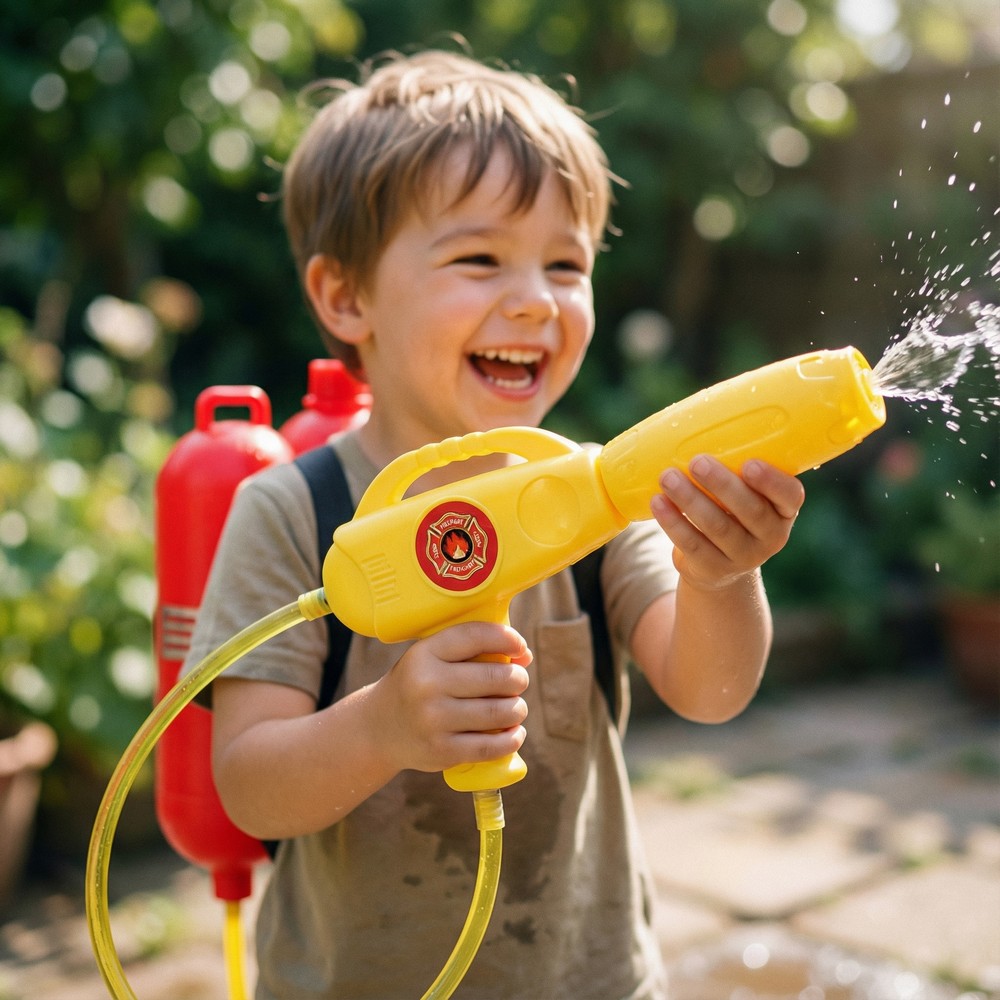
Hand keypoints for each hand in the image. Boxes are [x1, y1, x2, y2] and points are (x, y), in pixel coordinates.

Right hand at [369, 622, 530, 775]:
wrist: (379, 728)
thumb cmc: (418, 685)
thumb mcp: (432, 658)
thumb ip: (472, 650)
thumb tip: (524, 655)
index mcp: (424, 654)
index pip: (476, 636)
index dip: (507, 638)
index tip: (520, 647)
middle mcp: (427, 685)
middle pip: (497, 677)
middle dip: (517, 679)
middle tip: (517, 682)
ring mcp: (433, 720)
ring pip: (500, 712)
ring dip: (518, 709)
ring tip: (515, 708)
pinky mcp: (442, 751)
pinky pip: (492, 746)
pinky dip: (512, 739)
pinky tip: (514, 732)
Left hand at [650, 455, 803, 590]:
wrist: (719, 566)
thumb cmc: (732, 512)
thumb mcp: (747, 494)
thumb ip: (736, 467)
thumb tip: (701, 421)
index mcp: (784, 511)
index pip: (791, 496)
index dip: (772, 481)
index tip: (750, 464)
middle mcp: (771, 537)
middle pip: (750, 510)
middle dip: (721, 484)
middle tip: (696, 461)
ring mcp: (743, 557)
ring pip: (717, 527)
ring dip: (690, 499)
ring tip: (667, 477)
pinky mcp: (713, 569)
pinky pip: (692, 544)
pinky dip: (672, 522)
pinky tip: (658, 502)